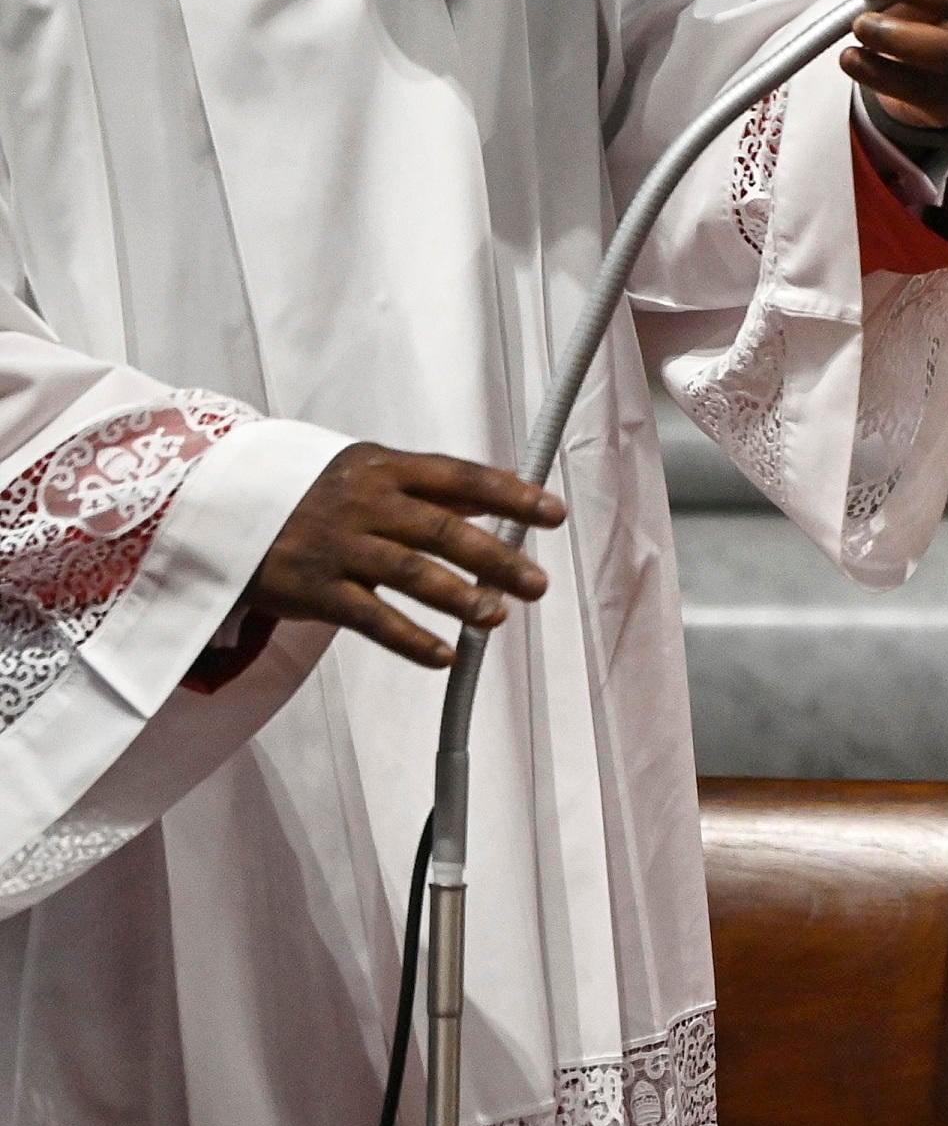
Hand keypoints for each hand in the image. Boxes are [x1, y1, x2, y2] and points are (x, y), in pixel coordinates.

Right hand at [246, 445, 566, 668]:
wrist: (217, 506)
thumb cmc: (314, 492)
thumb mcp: (369, 473)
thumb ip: (434, 487)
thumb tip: (510, 491)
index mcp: (384, 468)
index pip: (458, 477)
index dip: (509, 495)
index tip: (553, 514)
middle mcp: (363, 503)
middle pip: (441, 530)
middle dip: (495, 558)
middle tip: (537, 584)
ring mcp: (337, 546)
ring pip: (408, 573)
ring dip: (459, 598)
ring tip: (497, 617)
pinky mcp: (312, 588)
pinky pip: (369, 618)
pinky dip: (409, 639)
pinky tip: (444, 656)